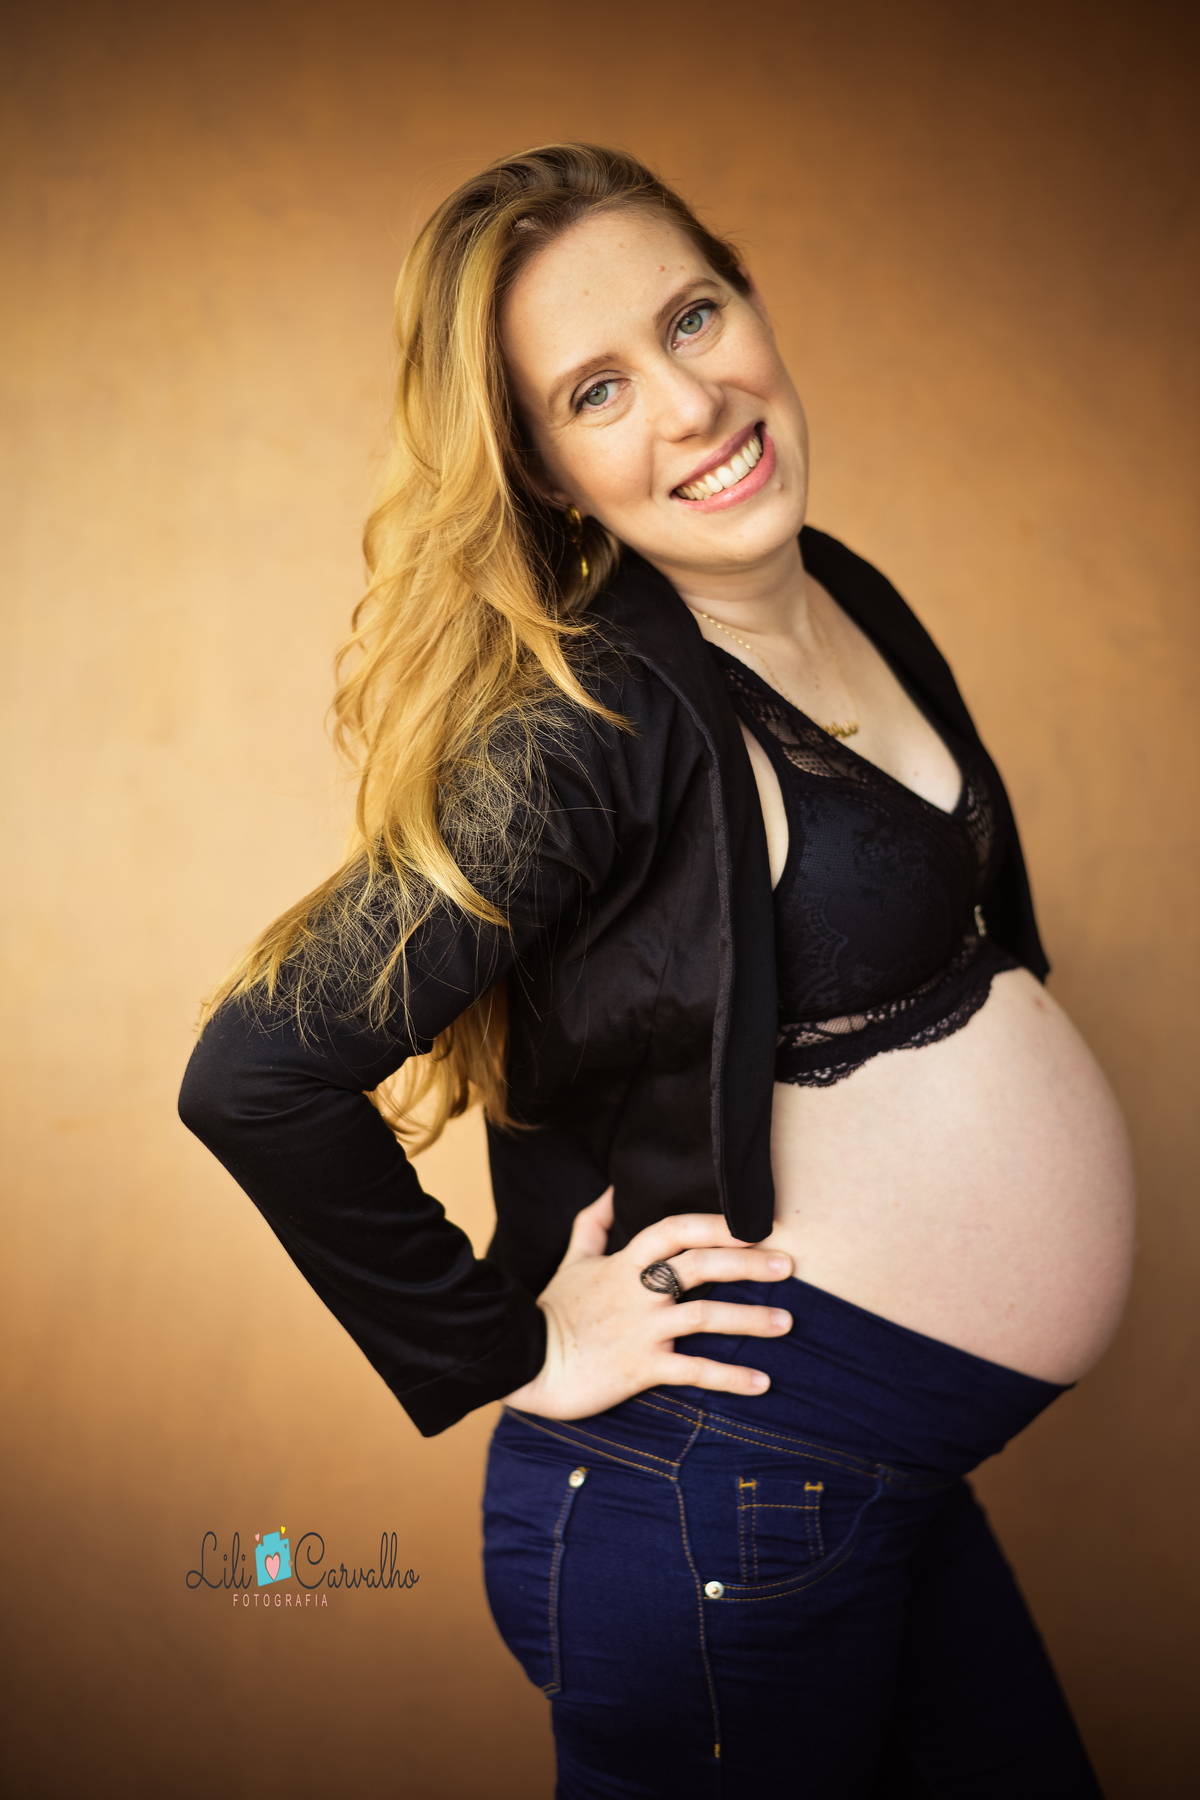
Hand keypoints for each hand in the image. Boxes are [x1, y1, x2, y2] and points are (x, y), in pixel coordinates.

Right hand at [501, 1188, 793, 1420]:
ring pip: (704, 1318)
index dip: (713, 1224)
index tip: (750, 1225)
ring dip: (749, 1320)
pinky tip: (762, 1382)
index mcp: (625, 1263)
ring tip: (787, 1321)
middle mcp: (638, 1293)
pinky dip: (729, 1378)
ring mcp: (642, 1330)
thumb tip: (610, 1190)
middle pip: (699, 1267)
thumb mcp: (572, 1259)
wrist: (527, 1363)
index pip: (674, 1230)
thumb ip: (593, 1223)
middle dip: (746, 1263)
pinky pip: (693, 1372)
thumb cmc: (554, 1310)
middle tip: (786, 1263)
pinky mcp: (642, 1369)